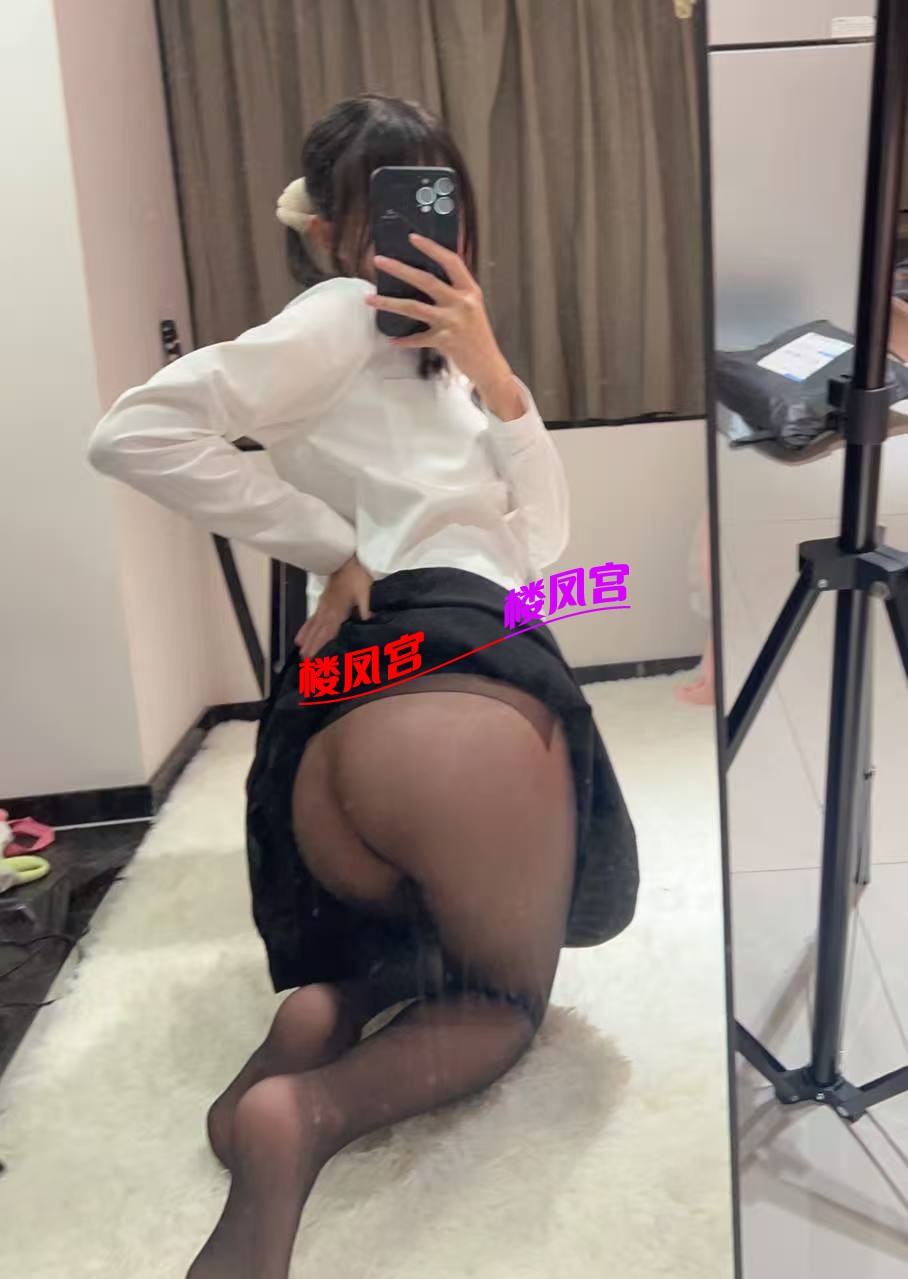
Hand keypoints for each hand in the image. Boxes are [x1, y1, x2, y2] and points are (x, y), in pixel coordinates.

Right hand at [295, 554, 372, 658]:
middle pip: (318, 631)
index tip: (314, 658)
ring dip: (307, 638)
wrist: (346, 561)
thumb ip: (365, 608)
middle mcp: (327, 611)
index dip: (320, 645)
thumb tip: (368, 623)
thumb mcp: (365, 592)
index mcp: (338, 611)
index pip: (328, 632)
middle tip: (305, 661)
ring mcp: (323, 606)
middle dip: (312, 646)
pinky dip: (306, 627)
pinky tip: (301, 635)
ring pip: (313, 625)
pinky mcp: (322, 602)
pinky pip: (312, 617)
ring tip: (300, 651)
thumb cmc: (357, 577)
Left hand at [365, 235, 524, 420]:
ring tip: (370, 298)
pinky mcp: (444, 341)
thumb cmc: (478, 336)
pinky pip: (417, 338)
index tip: (413, 238)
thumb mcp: (473, 307)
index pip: (451, 262)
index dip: (432, 248)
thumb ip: (455, 293)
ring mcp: (452, 322)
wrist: (489, 365)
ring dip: (389, 302)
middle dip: (399, 269)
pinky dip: (405, 340)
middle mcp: (461, 303)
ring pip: (414, 307)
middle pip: (425, 280)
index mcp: (470, 291)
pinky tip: (393, 339)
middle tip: (379, 261)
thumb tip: (427, 280)